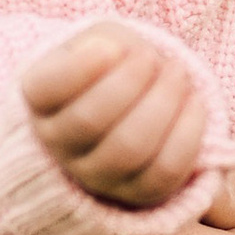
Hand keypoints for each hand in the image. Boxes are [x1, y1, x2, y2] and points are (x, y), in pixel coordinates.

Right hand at [19, 20, 216, 207]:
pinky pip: (165, 171)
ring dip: (163, 103)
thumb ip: (107, 43)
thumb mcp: (101, 41)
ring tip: (177, 72)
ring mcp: (96, 175)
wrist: (126, 109)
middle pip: (89, 121)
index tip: (111, 47)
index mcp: (40, 100)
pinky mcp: (137, 193)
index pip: (46, 89)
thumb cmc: (110, 66)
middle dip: (130, 81)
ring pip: (129, 149)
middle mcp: (59, 145)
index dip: (79, 68)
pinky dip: (187, 132)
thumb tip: (118, 55)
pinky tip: (194, 101)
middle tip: (152, 57)